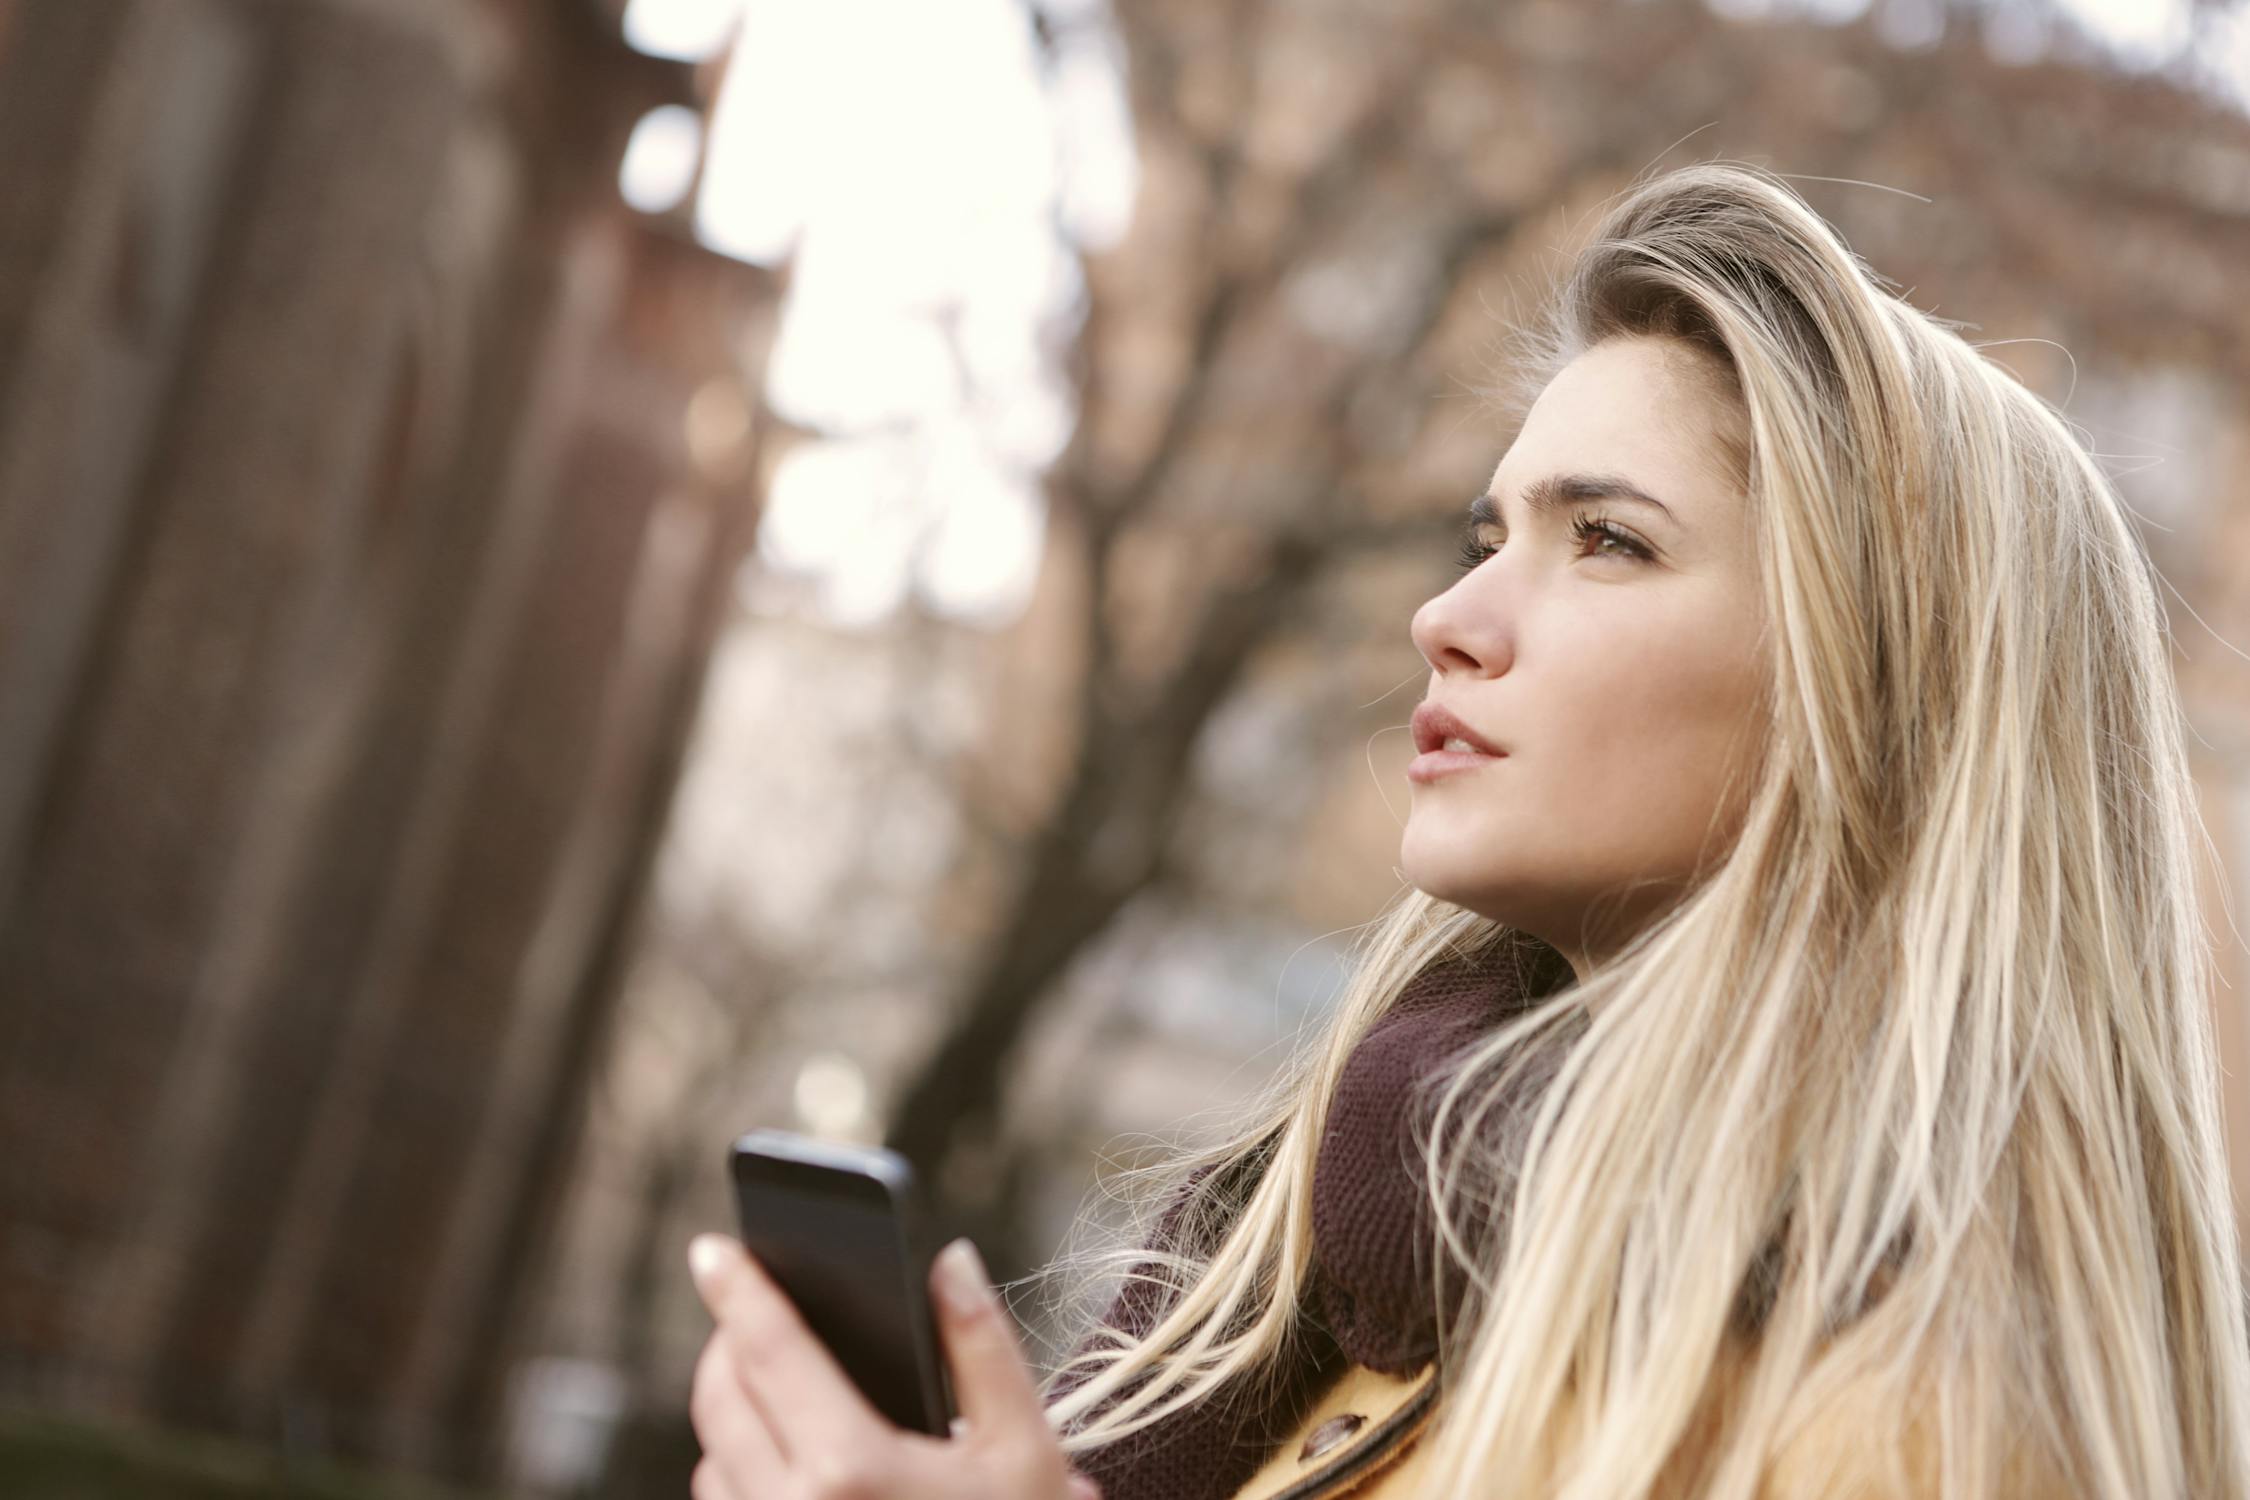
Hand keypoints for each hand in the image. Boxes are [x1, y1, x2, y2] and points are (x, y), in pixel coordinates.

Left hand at [686, 1231, 1102, 1499]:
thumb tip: (948, 1261)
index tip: (712, 1246)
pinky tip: (792, 1460)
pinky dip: (739, 1471)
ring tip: (782, 1382)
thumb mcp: (1028, 1450)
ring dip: (734, 1411)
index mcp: (853, 1469)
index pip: (770, 1350)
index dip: (738, 1288)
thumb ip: (981, 1345)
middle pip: (721, 1399)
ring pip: (713, 1459)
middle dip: (729, 1340)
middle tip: (754, 1305)